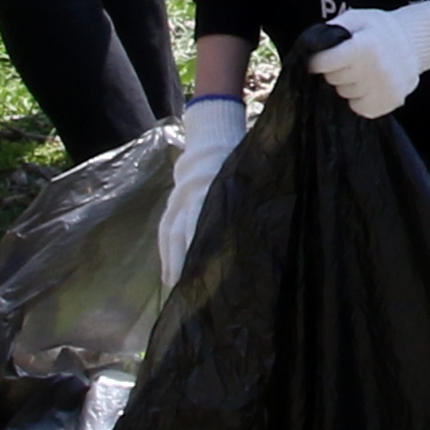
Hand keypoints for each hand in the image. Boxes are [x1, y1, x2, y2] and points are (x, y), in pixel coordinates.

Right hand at [157, 93, 243, 282]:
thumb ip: (246, 204)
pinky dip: (166, 253)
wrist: (211, 141)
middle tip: (191, 287)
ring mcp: (177, 199)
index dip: (203, 242)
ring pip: (171, 234)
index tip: (209, 268)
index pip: (205, 219)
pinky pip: (165, 230)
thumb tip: (263, 232)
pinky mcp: (172, 203)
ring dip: (172, 261)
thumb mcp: (246, 179)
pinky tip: (169, 275)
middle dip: (185, 260)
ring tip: (175, 286)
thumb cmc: (237, 164)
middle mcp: (190, 195)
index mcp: (211, 187)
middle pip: (184, 231)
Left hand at [306, 0, 429, 119]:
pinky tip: (368, 85)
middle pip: (334, 79)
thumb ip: (334, 28)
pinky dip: (359, 99)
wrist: (416, 41)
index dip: (319, 60)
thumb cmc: (382, 29)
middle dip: (335, 70)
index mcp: (365, 46)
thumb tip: (313, 45)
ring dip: (348, 84)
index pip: (325, 63)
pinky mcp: (390, 102)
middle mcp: (376, 69)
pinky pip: (360, 107)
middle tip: (348, 60)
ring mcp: (384, 88)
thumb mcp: (358, 18)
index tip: (321, 59)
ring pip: (345, 94)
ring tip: (362, 71)